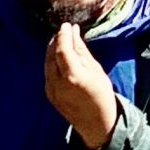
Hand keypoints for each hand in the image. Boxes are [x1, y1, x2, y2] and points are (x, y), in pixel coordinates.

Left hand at [44, 18, 117, 149]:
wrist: (97, 124)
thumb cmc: (102, 95)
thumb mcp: (96, 70)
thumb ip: (81, 50)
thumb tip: (74, 32)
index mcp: (73, 76)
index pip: (62, 49)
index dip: (63, 35)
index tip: (66, 25)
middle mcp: (58, 83)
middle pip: (51, 54)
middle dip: (56, 40)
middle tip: (64, 31)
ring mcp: (51, 90)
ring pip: (47, 63)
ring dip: (52, 50)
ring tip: (62, 41)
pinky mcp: (49, 95)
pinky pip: (47, 73)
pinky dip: (52, 62)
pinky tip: (60, 57)